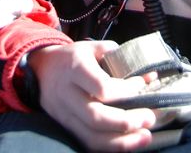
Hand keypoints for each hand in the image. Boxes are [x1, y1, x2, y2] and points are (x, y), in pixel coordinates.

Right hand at [29, 40, 155, 151]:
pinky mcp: (66, 128)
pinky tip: (129, 143)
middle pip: (97, 117)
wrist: (41, 70)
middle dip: (127, 121)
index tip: (143, 84)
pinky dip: (110, 147)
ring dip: (122, 141)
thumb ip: (117, 57)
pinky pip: (88, 144)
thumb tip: (147, 74)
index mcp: (76, 69)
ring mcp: (65, 115)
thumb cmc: (72, 58)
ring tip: (145, 136)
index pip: (102, 87)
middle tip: (149, 117)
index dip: (126, 90)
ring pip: (92, 137)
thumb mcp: (92, 47)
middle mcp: (68, 94)